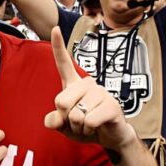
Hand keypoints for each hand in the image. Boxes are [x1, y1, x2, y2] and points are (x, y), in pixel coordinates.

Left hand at [44, 27, 134, 150]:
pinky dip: (88, 130)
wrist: (109, 137)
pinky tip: (97, 127)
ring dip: (78, 127)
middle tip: (78, 121)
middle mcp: (87, 84)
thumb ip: (54, 121)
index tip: (55, 28)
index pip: (63, 64)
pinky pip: (89, 121)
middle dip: (66, 118)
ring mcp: (101, 93)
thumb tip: (55, 119)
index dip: (58, 47)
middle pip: (61, 101)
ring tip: (88, 125)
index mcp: (73, 84)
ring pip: (76, 115)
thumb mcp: (63, 125)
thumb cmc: (84, 126)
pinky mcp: (112, 105)